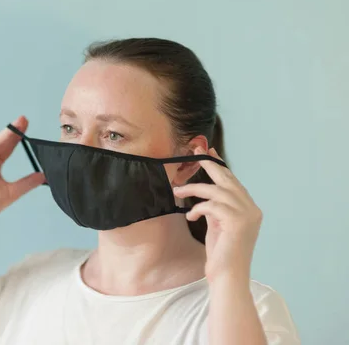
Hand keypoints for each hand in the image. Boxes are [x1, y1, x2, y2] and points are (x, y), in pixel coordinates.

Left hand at [173, 148, 262, 282]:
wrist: (228, 277)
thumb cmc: (221, 254)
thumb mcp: (217, 225)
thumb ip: (215, 208)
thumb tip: (205, 193)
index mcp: (250, 209)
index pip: (233, 182)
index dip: (219, 166)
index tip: (207, 152)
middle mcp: (252, 209)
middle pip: (228, 179)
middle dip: (210, 164)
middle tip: (195, 152)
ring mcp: (247, 215)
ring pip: (217, 190)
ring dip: (194, 188)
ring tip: (177, 191)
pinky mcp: (237, 222)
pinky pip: (212, 205)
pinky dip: (198, 208)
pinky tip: (190, 217)